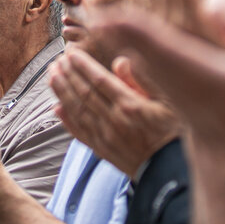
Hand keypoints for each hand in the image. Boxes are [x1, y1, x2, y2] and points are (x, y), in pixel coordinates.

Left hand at [50, 49, 180, 178]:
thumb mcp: (168, 101)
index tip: (71, 54)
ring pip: (77, 110)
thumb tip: (120, 62)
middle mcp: (113, 121)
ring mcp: (105, 137)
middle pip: (84, 94)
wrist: (169, 169)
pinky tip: (56, 108)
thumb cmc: (173, 130)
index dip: (83, 66)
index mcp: (130, 106)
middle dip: (68, 75)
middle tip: (56, 61)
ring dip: (62, 92)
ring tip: (51, 76)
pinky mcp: (102, 149)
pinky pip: (79, 132)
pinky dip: (66, 120)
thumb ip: (143, 81)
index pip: (100, 81)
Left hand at [91, 0, 224, 220]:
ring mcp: (204, 115)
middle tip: (90, 2)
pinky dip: (147, 61)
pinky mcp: (209, 119)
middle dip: (125, 25)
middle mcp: (204, 104)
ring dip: (131, 43)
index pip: (168, 53)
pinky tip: (133, 56)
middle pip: (152, 58)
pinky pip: (165, 86)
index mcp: (222, 89)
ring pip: (154, 73)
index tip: (105, 11)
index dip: (136, 29)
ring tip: (106, 18)